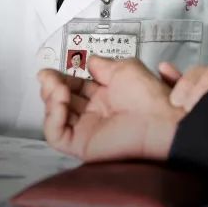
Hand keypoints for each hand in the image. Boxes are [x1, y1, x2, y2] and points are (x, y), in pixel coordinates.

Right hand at [38, 56, 184, 161]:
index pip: (74, 87)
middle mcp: (95, 114)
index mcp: (105, 97)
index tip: (50, 70)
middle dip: (51, 86)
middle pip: (61, 100)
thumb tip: (89, 61)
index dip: (61, 77)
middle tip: (48, 77)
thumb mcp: (124, 69)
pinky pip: (56, 135)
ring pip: (55, 116)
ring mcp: (87, 130)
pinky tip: (59, 102)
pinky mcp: (82, 145)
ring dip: (50, 98)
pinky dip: (52, 117)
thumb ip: (103, 65)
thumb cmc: (149, 96)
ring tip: (58, 88)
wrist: (160, 121)